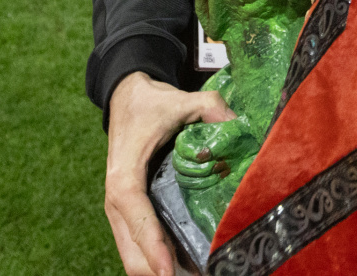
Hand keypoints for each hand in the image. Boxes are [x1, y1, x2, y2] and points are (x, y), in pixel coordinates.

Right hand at [105, 71, 235, 275]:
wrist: (126, 98)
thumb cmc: (152, 104)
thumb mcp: (183, 100)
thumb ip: (212, 109)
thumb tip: (241, 128)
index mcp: (125, 176)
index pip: (137, 219)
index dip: (153, 247)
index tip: (170, 271)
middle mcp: (116, 200)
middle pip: (132, 250)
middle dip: (160, 271)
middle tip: (201, 275)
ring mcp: (119, 210)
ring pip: (132, 255)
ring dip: (159, 269)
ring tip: (198, 274)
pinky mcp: (127, 213)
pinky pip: (137, 245)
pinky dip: (156, 259)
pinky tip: (184, 266)